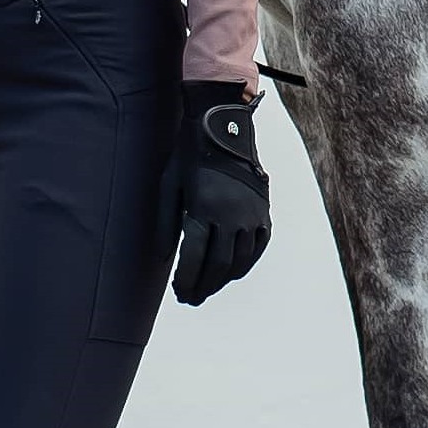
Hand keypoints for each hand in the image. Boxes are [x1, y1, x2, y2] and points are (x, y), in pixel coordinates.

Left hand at [157, 82, 272, 304]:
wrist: (223, 128)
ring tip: (207, 289)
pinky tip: (232, 271)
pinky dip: (245, 263)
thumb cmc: (189, 156)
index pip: (195, 258)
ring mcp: (251, 214)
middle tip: (190, 299)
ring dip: (222, 280)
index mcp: (204, 208)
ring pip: (239, 261)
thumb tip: (164, 258)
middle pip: (218, 266)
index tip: (178, 292)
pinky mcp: (263, 211)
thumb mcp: (169, 185)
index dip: (186, 280)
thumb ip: (165, 223)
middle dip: (202, 287)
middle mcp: (232, 215)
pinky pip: (258, 247)